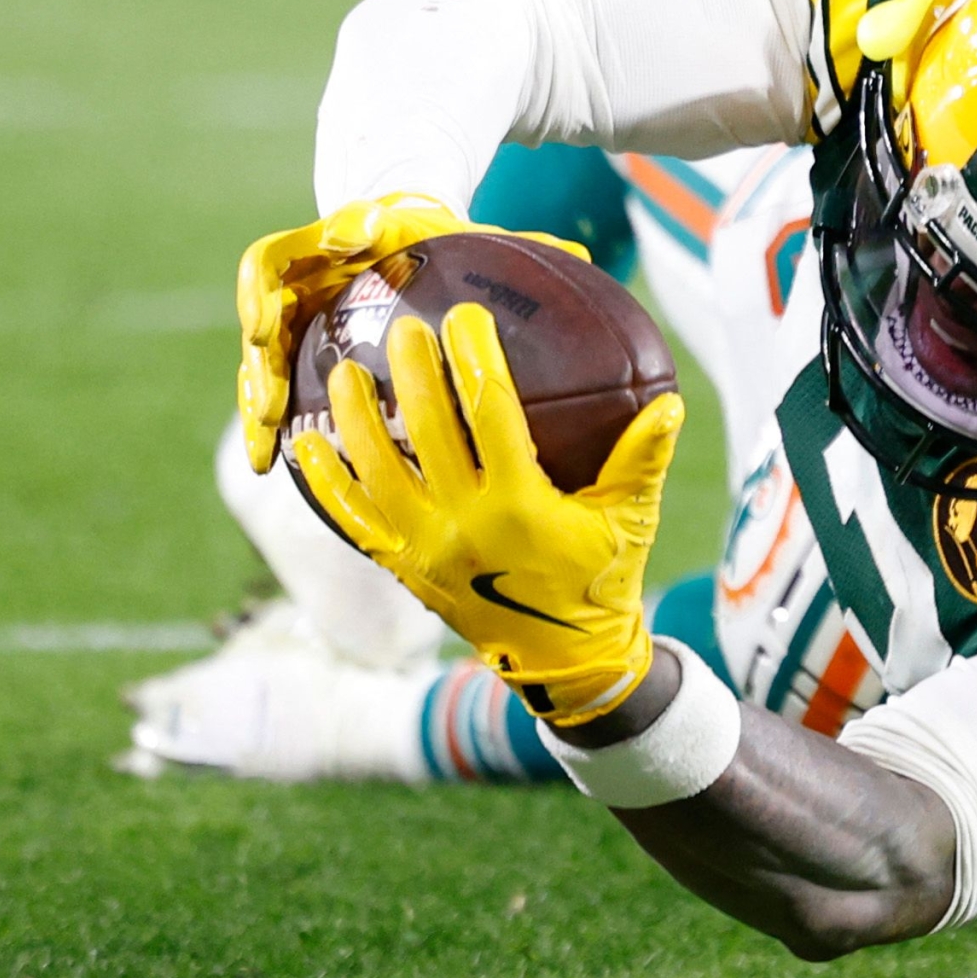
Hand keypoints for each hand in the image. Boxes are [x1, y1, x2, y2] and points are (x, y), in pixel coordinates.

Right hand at [234, 195, 581, 472]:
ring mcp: (287, 311)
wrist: (389, 234)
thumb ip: (517, 245)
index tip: (350, 238)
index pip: (332, 222)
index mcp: (352, 233)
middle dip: (267, 316)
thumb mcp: (469, 237)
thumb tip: (583, 254)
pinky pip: (264, 384)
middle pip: (268, 287)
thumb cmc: (437, 239)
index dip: (334, 228)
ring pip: (258, 345)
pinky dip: (262, 420)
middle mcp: (308, 270)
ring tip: (266, 430)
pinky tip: (267, 463)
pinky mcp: (279, 348)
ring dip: (257, 383)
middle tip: (269, 351)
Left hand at [288, 304, 683, 725]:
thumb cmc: (601, 581)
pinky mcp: (403, 567)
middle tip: (402, 327)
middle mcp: (464, 523)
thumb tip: (670, 402)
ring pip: (375, 470)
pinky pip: (352, 519)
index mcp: (521, 504)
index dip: (473, 358)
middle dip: (411, 370)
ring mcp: (425, 548)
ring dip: (355, 417)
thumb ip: (644, 458)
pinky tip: (306, 442)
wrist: (563, 661)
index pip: (490, 412)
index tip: (465, 316)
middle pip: (426, 429)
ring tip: (344, 372)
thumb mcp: (632, 519)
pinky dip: (326, 480)